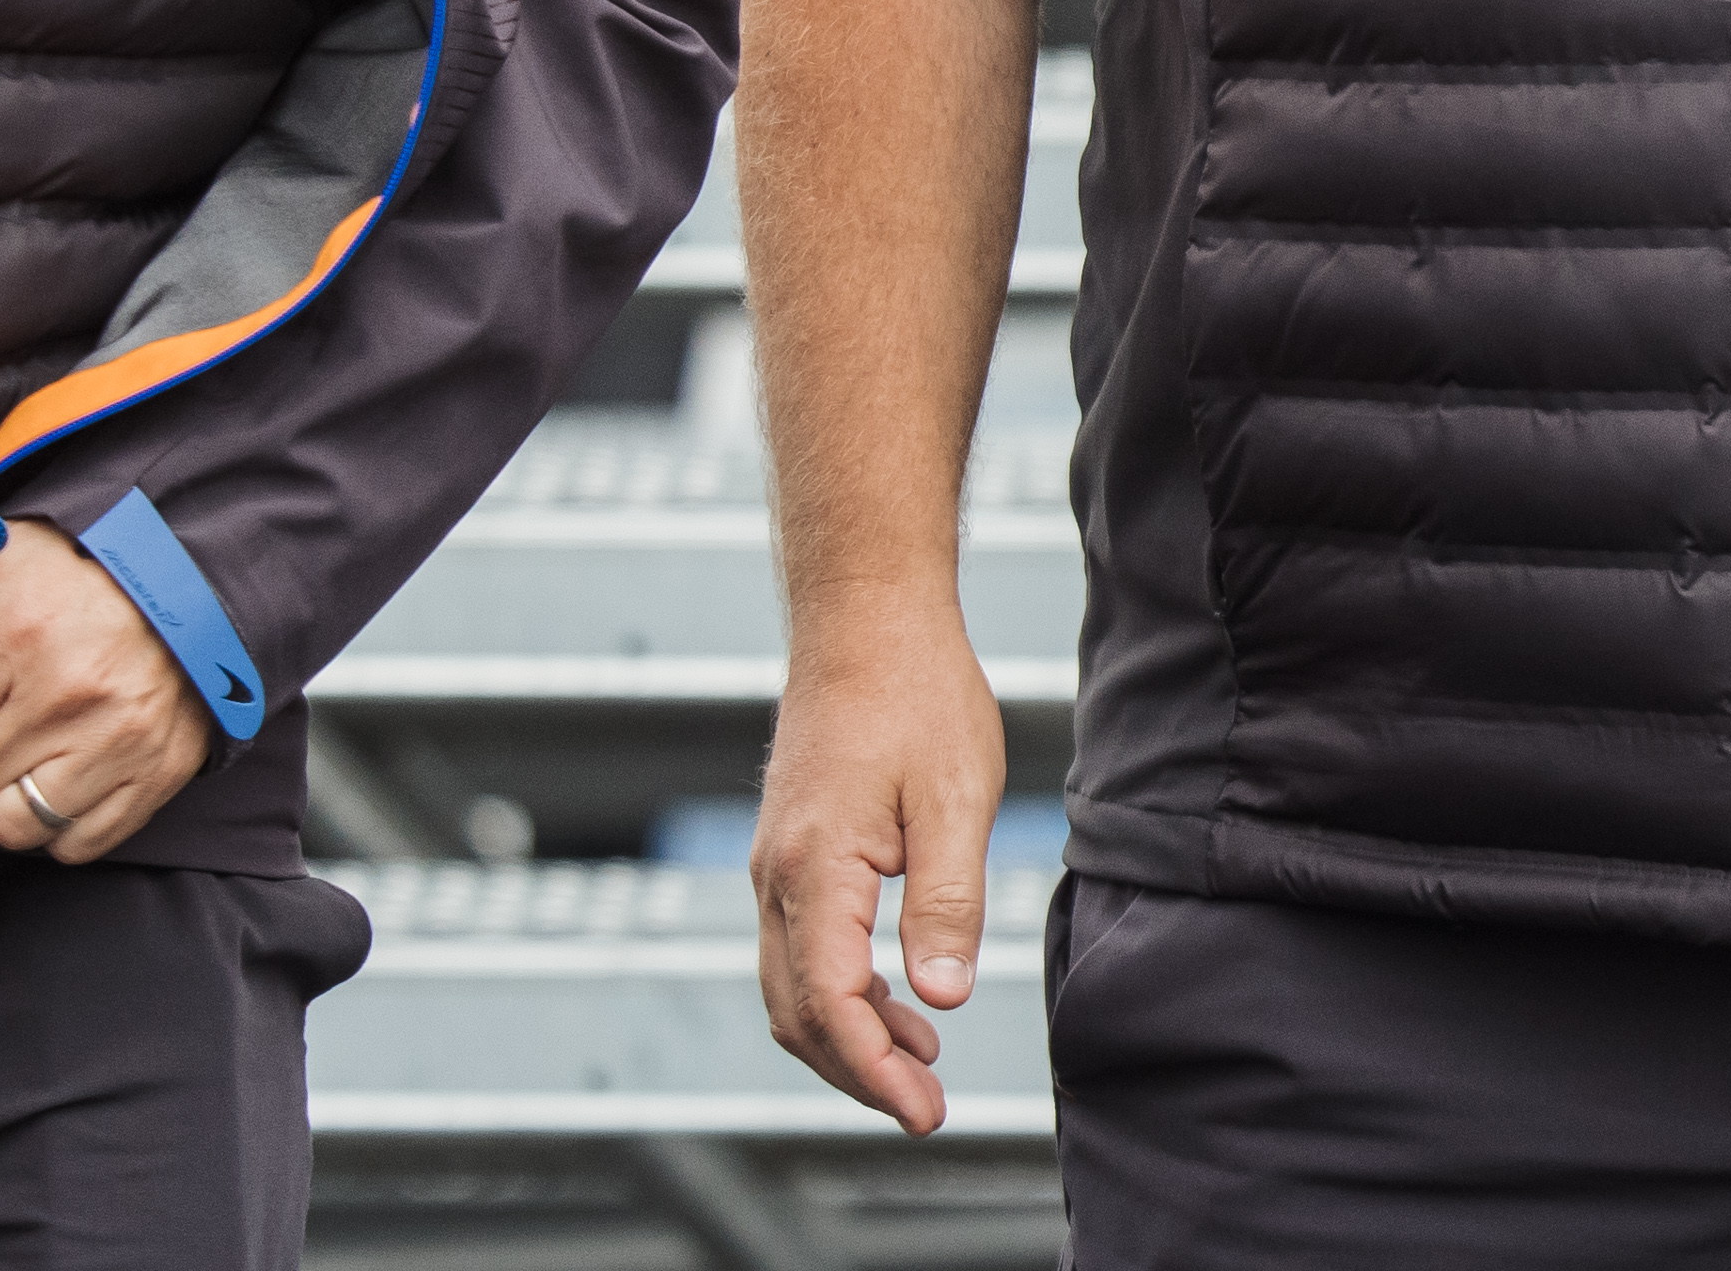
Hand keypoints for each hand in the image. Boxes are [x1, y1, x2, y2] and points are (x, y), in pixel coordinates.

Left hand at [0, 518, 212, 862]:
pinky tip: (63, 774)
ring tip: (19, 756)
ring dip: (2, 800)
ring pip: (11, 826)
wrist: (191, 578)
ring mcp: (118, 738)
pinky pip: (75, 844)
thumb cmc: (72, 571)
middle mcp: (69, 690)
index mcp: (16, 628)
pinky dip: (59, 822)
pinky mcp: (156, 774)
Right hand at [750, 600, 1003, 1132]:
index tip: (924, 1113)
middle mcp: (777, 876)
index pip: (831, 1005)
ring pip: (791, 985)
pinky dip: (840, 991)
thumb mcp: (955, 798)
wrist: (865, 617)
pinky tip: (900, 996)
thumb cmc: (916, 693)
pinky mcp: (789, 850)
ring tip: (921, 1060)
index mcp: (814, 870)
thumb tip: (944, 997)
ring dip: (849, 1036)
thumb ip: (947, 903)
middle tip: (925, 1107)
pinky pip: (798, 948)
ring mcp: (775, 864)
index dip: (875, 1073)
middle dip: (857, 1072)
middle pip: (797, 1013)